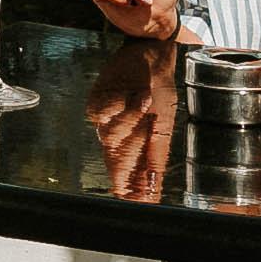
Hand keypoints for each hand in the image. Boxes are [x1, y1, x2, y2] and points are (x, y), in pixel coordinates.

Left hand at [84, 49, 176, 202]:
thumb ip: (156, 156)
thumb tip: (153, 187)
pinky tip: (130, 95)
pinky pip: (101, 114)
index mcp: (140, 148)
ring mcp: (107, 123)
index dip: (130, 195)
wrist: (151, 56)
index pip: (131, 181)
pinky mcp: (96, 105)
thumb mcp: (164, 124)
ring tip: (143, 102)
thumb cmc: (160, 88)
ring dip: (130, 119)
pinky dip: (117, 105)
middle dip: (125, 166)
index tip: (132, 205)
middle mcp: (122, 139)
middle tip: (137, 157)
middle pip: (117, 165)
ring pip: (111, 136)